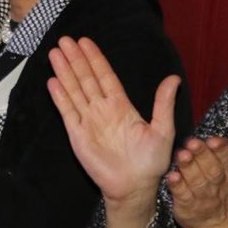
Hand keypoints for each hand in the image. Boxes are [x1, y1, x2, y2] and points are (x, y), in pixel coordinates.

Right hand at [47, 36, 180, 206]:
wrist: (134, 187)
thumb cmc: (150, 162)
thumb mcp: (163, 130)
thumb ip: (163, 104)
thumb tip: (173, 79)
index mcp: (121, 106)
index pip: (105, 76)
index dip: (95, 59)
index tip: (85, 42)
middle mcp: (102, 109)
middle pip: (86, 78)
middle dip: (75, 59)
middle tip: (65, 40)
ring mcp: (88, 120)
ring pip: (74, 90)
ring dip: (64, 72)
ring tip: (55, 53)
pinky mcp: (77, 134)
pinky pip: (67, 111)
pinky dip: (60, 96)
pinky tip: (53, 81)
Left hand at [168, 116, 227, 227]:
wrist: (219, 225)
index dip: (222, 151)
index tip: (215, 141)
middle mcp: (219, 184)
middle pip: (212, 169)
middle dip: (203, 155)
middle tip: (193, 142)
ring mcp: (203, 197)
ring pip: (196, 181)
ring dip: (189, 168)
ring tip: (182, 155)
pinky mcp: (187, 206)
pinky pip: (183, 196)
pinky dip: (178, 187)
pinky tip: (172, 177)